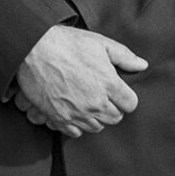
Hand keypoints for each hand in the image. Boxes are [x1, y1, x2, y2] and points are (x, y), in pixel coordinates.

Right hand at [14, 25, 146, 137]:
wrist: (32, 49)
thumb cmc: (66, 43)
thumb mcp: (99, 43)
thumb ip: (124, 56)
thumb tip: (142, 65)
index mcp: (109, 84)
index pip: (130, 104)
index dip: (125, 97)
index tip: (117, 90)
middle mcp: (96, 102)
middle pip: (115, 118)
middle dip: (112, 107)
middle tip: (101, 95)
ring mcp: (77, 112)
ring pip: (96, 127)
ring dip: (95, 117)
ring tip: (86, 101)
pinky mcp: (59, 118)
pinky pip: (76, 133)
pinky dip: (76, 124)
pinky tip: (73, 110)